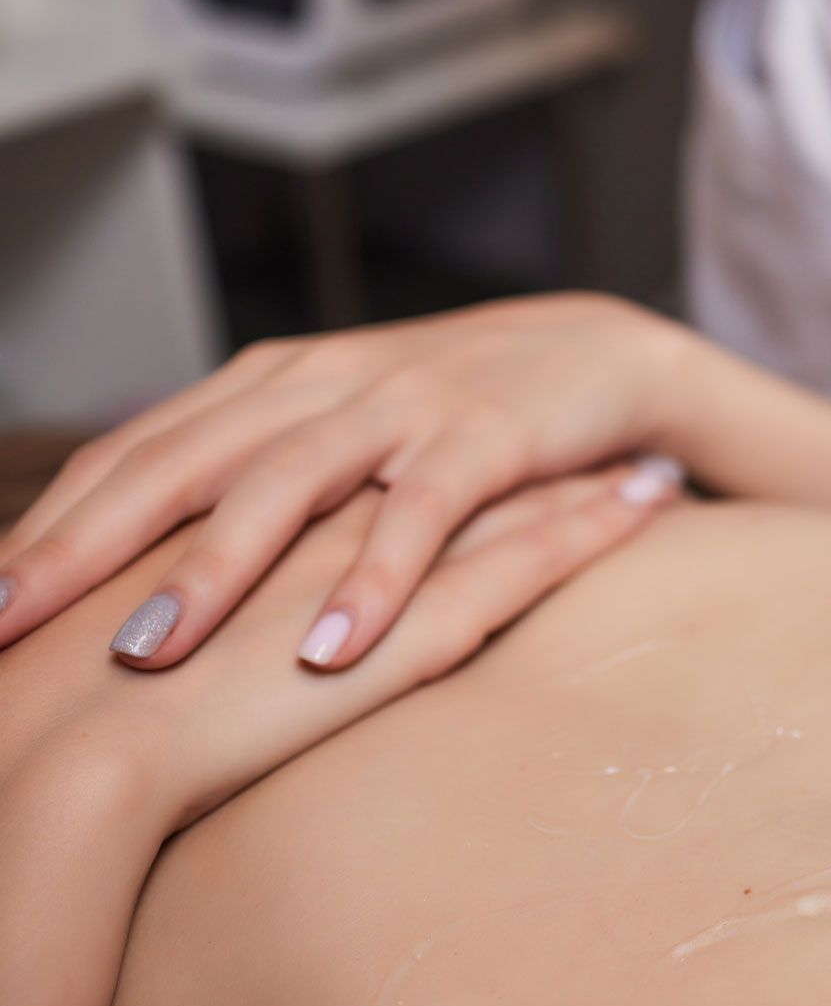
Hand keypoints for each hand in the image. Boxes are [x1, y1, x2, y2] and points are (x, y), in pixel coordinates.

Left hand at [0, 293, 687, 671]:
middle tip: (6, 624)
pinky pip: (417, 514)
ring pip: (284, 486)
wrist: (595, 352)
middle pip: (177, 466)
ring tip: (149, 653)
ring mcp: (397, 406)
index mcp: (266, 386)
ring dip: (212, 570)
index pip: (133, 456)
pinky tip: (334, 650)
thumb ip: (251, 480)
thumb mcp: (337, 432)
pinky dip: (373, 581)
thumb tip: (136, 568)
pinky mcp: (481, 438)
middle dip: (84, 549)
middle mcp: (316, 385)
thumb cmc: (450, 411)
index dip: (51, 528)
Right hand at [0, 465, 672, 1005]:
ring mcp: (379, 556)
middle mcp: (322, 517)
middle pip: (435, 463)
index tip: (475, 437)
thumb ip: (190, 604)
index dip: (416, 452)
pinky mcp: (423, 617)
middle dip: (508, 439)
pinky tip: (649, 503)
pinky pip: (531, 557)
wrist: (86, 755)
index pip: (357, 466)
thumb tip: (186, 618)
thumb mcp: (140, 635)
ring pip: (500, 497)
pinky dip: (595, 527)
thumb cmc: (89, 708)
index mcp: (255, 520)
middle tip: (584, 423)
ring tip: (651, 458)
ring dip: (576, 476)